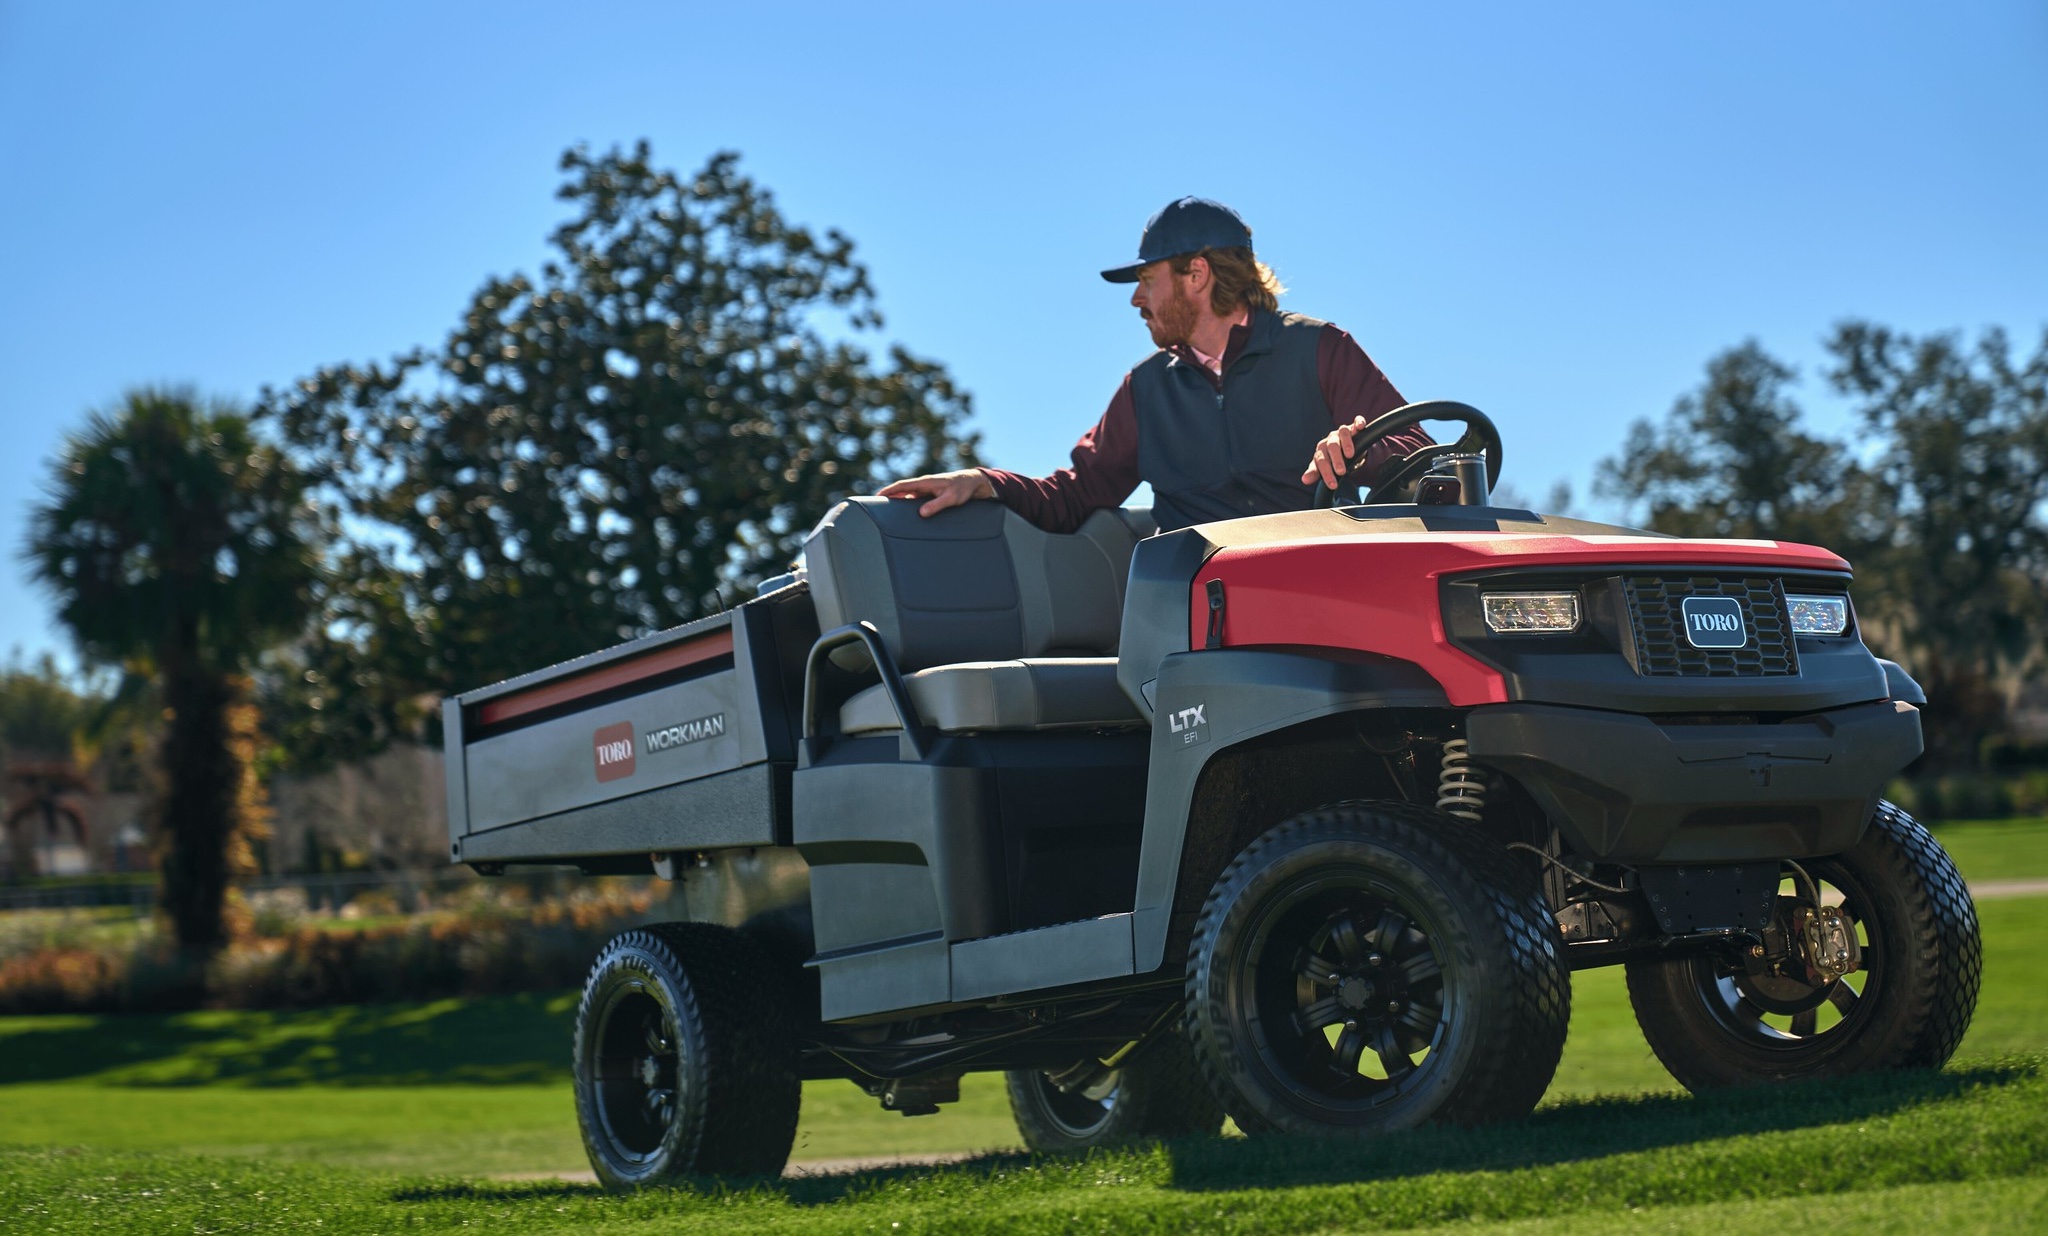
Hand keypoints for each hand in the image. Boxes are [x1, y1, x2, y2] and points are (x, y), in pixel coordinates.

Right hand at [876, 468, 995, 516]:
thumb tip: (921, 513)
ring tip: (887, 512)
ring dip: (898, 501)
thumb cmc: (963, 489)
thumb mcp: (951, 498)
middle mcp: (924, 485)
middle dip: (889, 497)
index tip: (877, 496)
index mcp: (925, 482)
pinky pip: (915, 499)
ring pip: (908, 495)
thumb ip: (936, 505)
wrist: (973, 483)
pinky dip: (908, 504)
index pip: (902, 485)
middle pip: (901, 490)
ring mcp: (927, 489)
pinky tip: (906, 514)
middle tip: (877, 506)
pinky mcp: (931, 494)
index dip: (889, 491)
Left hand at [1301, 416, 1371, 488]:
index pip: (1321, 460)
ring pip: (1343, 433)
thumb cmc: (1333, 460)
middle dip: (1335, 459)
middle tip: (1341, 472)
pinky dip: (1358, 422)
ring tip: (1350, 455)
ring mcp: (1342, 432)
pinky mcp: (1354, 427)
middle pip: (1331, 446)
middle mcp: (1331, 439)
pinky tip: (1359, 426)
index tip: (1333, 485)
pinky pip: (1356, 421)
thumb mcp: (1323, 467)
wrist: (1346, 451)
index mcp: (1321, 450)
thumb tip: (1304, 480)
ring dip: (1346, 443)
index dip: (1326, 472)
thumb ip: (1315, 472)